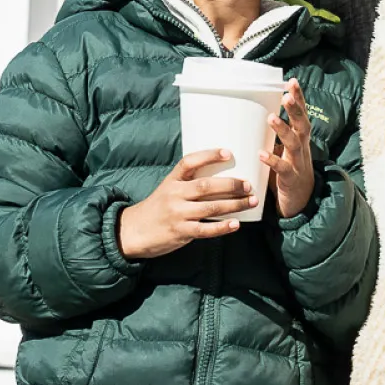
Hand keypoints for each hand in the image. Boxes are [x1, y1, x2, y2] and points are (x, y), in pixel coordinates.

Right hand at [118, 149, 257, 260]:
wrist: (133, 231)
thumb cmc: (156, 209)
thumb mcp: (167, 190)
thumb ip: (187, 184)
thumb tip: (220, 179)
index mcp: (171, 180)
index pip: (189, 162)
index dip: (209, 155)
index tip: (228, 153)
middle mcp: (174, 195)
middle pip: (206, 186)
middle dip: (231, 184)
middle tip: (248, 185)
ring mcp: (177, 214)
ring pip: (211, 207)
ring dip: (234, 205)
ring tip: (251, 202)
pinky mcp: (180, 232)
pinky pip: (205, 229)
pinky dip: (222, 227)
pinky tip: (236, 224)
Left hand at [261, 79, 316, 217]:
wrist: (301, 203)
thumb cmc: (287, 172)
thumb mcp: (282, 150)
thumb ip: (271, 135)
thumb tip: (246, 117)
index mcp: (299, 139)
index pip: (301, 114)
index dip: (298, 98)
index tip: (291, 81)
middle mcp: (302, 148)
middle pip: (302, 124)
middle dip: (295, 109)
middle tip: (286, 96)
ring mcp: (298, 163)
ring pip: (294, 143)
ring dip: (282, 130)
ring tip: (271, 118)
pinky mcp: (291, 179)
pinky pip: (282, 168)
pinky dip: (272, 160)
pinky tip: (261, 153)